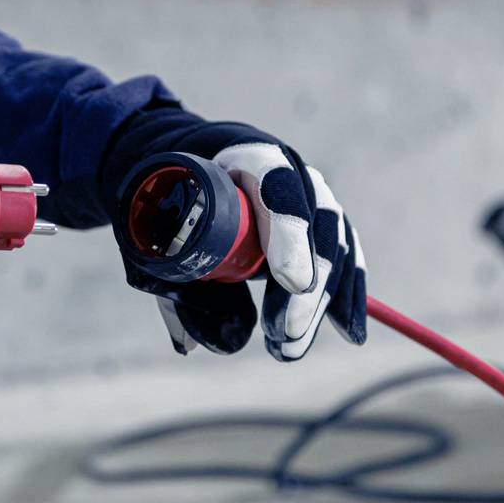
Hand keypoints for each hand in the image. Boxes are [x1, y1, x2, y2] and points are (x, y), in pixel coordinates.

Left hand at [101, 105, 366, 360]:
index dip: (289, 230)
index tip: (291, 281)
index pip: (277, 182)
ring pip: (334, 243)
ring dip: (321, 301)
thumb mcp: (153, 234)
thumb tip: (202, 345)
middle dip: (309, 283)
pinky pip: (343, 256)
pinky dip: (346, 295)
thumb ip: (175, 283)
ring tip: (289, 349)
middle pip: (316, 219)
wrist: (176, 173)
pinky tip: (350, 333)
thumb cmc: (162, 201)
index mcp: (242, 153)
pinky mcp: (317, 223)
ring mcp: (308, 194)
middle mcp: (287, 168)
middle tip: (284, 333)